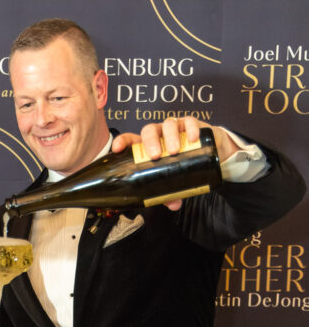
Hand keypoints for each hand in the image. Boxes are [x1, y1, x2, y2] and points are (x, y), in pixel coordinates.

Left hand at [111, 117, 235, 210]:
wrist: (209, 153)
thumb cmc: (183, 165)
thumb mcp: (174, 180)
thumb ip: (170, 193)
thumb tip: (173, 205)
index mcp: (148, 147)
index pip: (132, 140)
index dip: (123, 142)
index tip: (117, 149)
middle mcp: (159, 135)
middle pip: (149, 130)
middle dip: (150, 141)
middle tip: (155, 156)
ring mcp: (175, 128)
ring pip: (168, 125)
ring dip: (169, 136)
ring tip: (174, 151)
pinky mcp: (191, 124)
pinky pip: (189, 122)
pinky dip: (190, 128)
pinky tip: (192, 138)